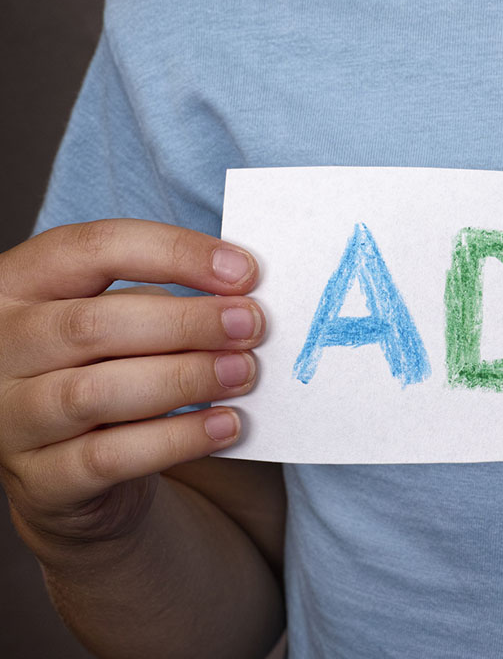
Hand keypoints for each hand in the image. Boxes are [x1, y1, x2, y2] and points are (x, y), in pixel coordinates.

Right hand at [0, 220, 263, 551]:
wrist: (72, 470)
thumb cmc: (109, 370)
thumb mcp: (126, 322)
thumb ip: (168, 302)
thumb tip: (240, 302)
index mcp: (19, 285)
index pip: (92, 249)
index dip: (174, 253)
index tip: (245, 271)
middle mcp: (1, 348)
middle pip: (92, 323)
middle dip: (187, 322)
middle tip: (252, 326)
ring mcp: (10, 417)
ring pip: (96, 392)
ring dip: (184, 378)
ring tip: (244, 373)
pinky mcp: (42, 480)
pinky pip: (111, 457)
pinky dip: (177, 439)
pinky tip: (225, 424)